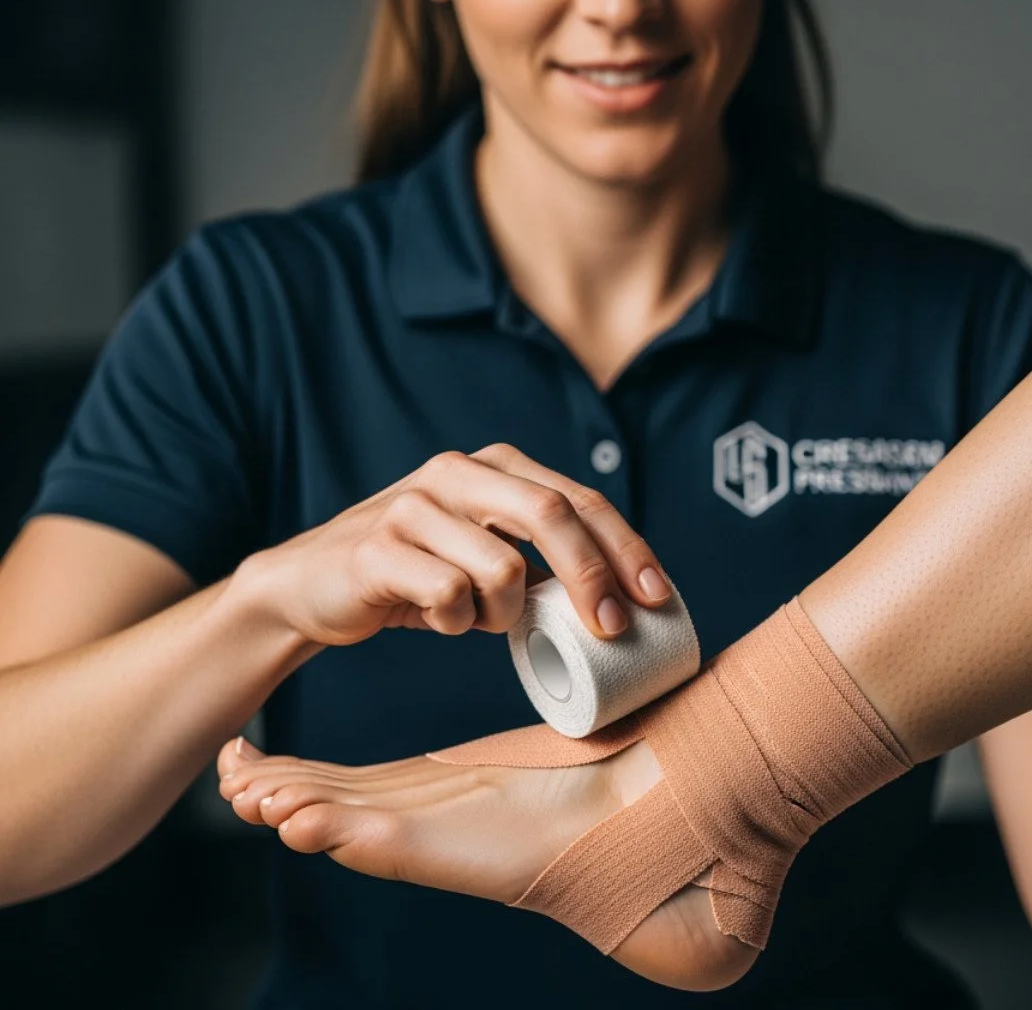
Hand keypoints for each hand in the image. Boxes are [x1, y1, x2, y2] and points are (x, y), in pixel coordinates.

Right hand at [232, 443, 671, 647]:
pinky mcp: (377, 548)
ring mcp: (412, 506)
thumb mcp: (485, 551)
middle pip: (552, 514)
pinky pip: (449, 596)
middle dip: (593, 576)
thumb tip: (625, 598)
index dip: (627, 548)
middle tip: (611, 628)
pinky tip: (438, 619)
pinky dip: (455, 622)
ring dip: (504, 612)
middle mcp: (456, 472)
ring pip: (502, 566)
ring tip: (477, 618)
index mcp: (494, 465)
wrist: (310, 588)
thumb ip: (541, 555)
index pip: (581, 500)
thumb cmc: (416, 574)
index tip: (658, 598)